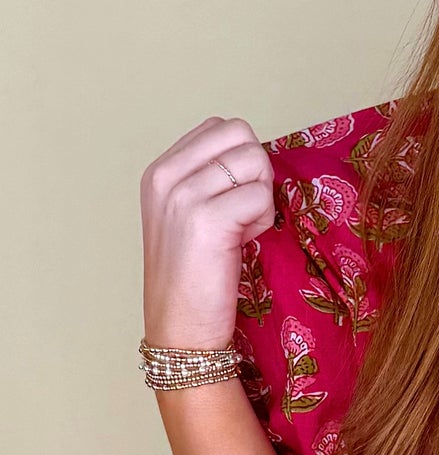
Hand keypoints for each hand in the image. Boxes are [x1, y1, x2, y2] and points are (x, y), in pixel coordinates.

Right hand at [140, 117, 275, 348]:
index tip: (231, 198)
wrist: (181, 327)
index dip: (241, 159)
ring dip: (262, 196)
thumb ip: (210, 178)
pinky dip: (264, 219)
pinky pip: (261, 195)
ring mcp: (183, 195)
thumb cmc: (195, 276)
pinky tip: (243, 243)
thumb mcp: (188, 213)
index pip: (220, 127)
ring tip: (242, 228)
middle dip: (256, 170)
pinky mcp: (207, 218)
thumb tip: (255, 154)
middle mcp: (165, 176)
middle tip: (244, 211)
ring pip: (255, 160)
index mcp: (159, 170)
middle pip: (240, 134)